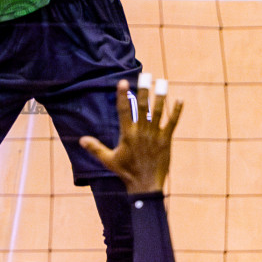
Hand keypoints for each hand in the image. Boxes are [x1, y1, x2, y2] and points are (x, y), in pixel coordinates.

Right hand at [80, 78, 180, 194]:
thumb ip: (95, 148)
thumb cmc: (126, 173)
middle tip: (146, 75)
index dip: (123, 96)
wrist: (146, 186)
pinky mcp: (166, 141)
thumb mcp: (108, 160)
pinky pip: (172, 124)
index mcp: (127, 135)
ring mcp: (155, 136)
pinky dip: (176, 112)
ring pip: (158, 112)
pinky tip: (180, 100)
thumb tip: (81, 140)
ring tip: (162, 82)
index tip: (123, 82)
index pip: (124, 111)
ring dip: (161, 97)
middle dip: (144, 90)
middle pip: (143, 107)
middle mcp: (141, 133)